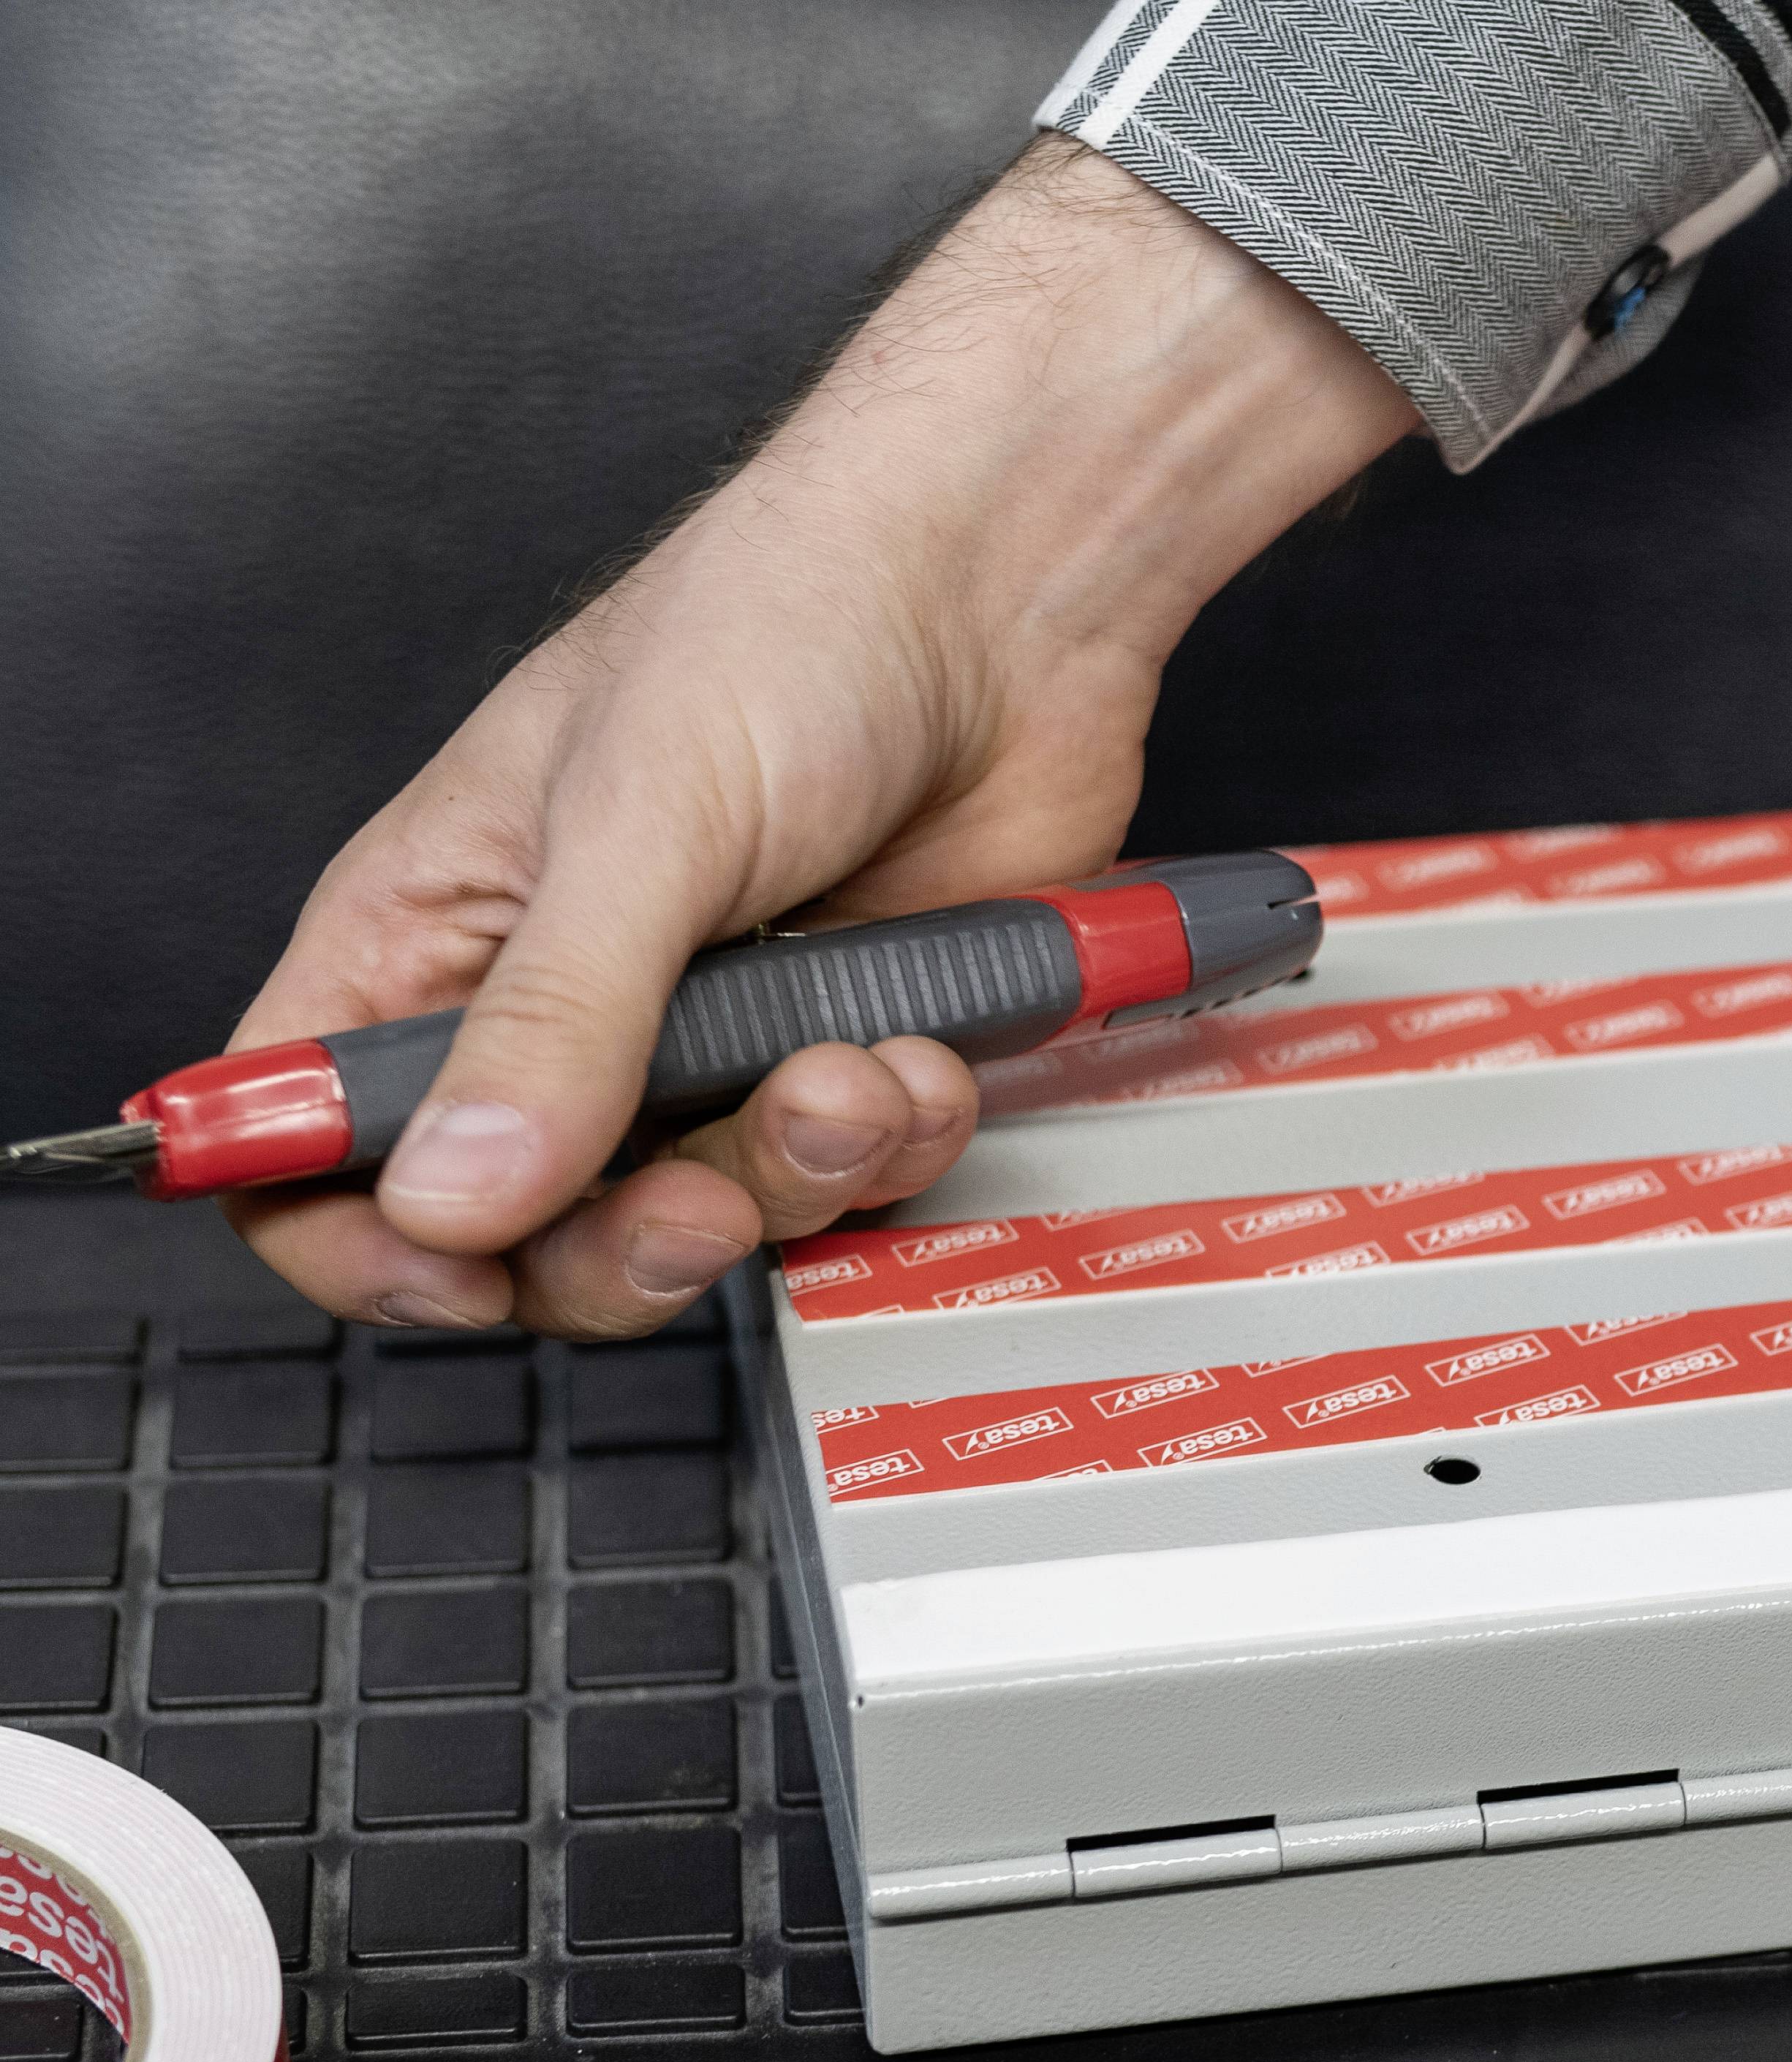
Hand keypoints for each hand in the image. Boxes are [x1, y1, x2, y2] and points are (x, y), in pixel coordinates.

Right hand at [228, 135, 1410, 1335]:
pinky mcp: (842, 1055)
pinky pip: (844, 1181)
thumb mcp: (639, 825)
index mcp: (435, 928)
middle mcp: (556, 1005)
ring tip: (855, 1062)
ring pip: (701, 1222)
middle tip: (701, 1202)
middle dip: (623, 1246)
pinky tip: (926, 1048)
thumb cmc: (793, 625)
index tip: (456, 1262)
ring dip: (790, 1173)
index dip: (356, 1233)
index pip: (306, 1137)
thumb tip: (449, 1195)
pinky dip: (895, 1138)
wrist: (1008, 591)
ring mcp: (709, 1042)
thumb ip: (550, 1026)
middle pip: (520, 1232)